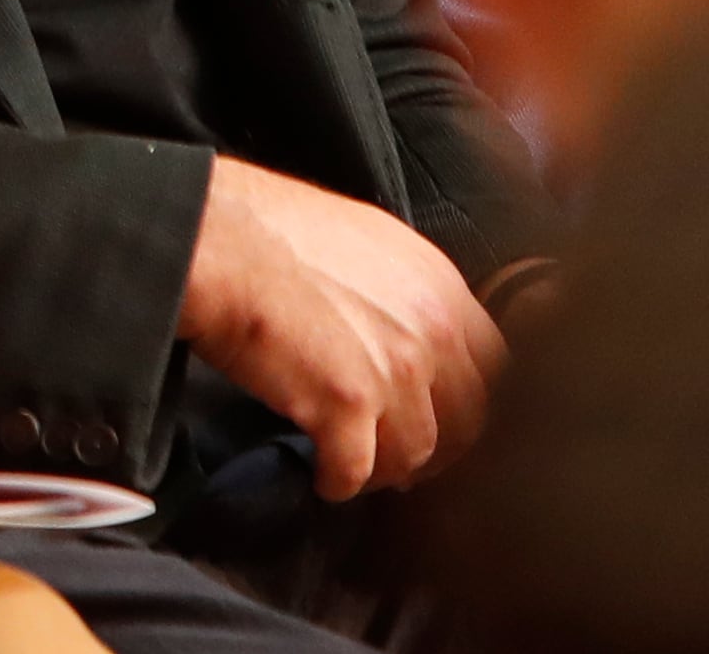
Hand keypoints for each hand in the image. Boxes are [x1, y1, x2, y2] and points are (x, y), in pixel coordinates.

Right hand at [176, 156, 505, 499]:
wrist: (214, 240)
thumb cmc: (266, 228)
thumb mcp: (363, 237)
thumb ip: (403, 288)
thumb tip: (404, 329)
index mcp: (439, 285)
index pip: (494, 366)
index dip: (471, 401)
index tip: (446, 418)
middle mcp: (430, 330)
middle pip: (467, 419)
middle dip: (439, 447)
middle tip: (407, 457)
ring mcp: (392, 372)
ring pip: (415, 452)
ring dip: (387, 467)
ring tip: (359, 466)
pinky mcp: (345, 407)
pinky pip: (357, 470)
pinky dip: (339, 481)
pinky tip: (323, 475)